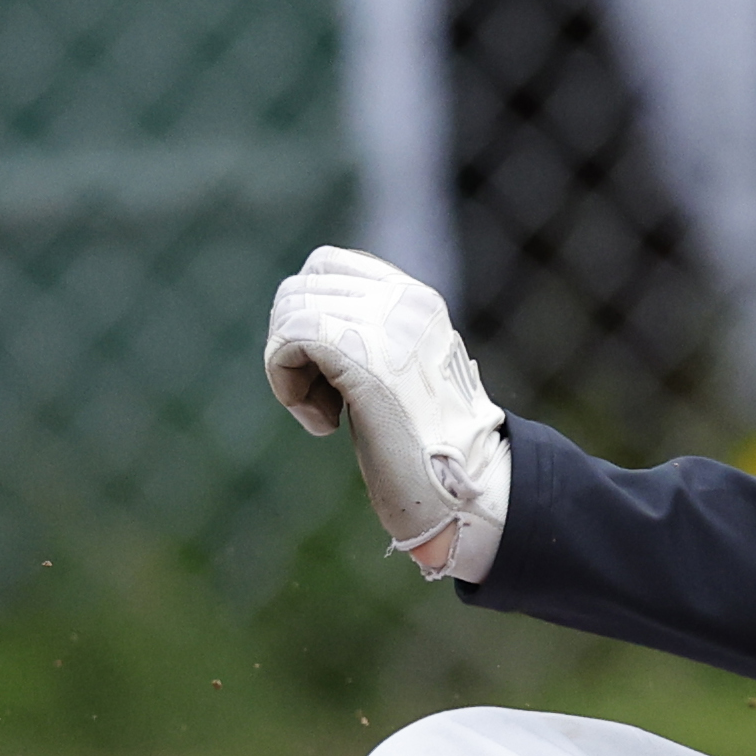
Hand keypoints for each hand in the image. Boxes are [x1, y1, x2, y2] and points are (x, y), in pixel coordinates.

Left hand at [263, 246, 511, 580]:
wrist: (467, 490)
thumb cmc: (428, 449)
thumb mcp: (397, 374)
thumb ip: (367, 338)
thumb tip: (302, 325)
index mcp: (415, 298)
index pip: (328, 265)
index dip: (308, 316)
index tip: (329, 372)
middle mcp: (403, 298)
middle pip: (301, 286)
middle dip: (293, 344)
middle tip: (323, 398)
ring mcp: (385, 322)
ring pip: (290, 310)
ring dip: (289, 370)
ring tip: (325, 414)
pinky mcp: (363, 354)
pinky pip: (288, 340)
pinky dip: (288, 387)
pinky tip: (324, 426)